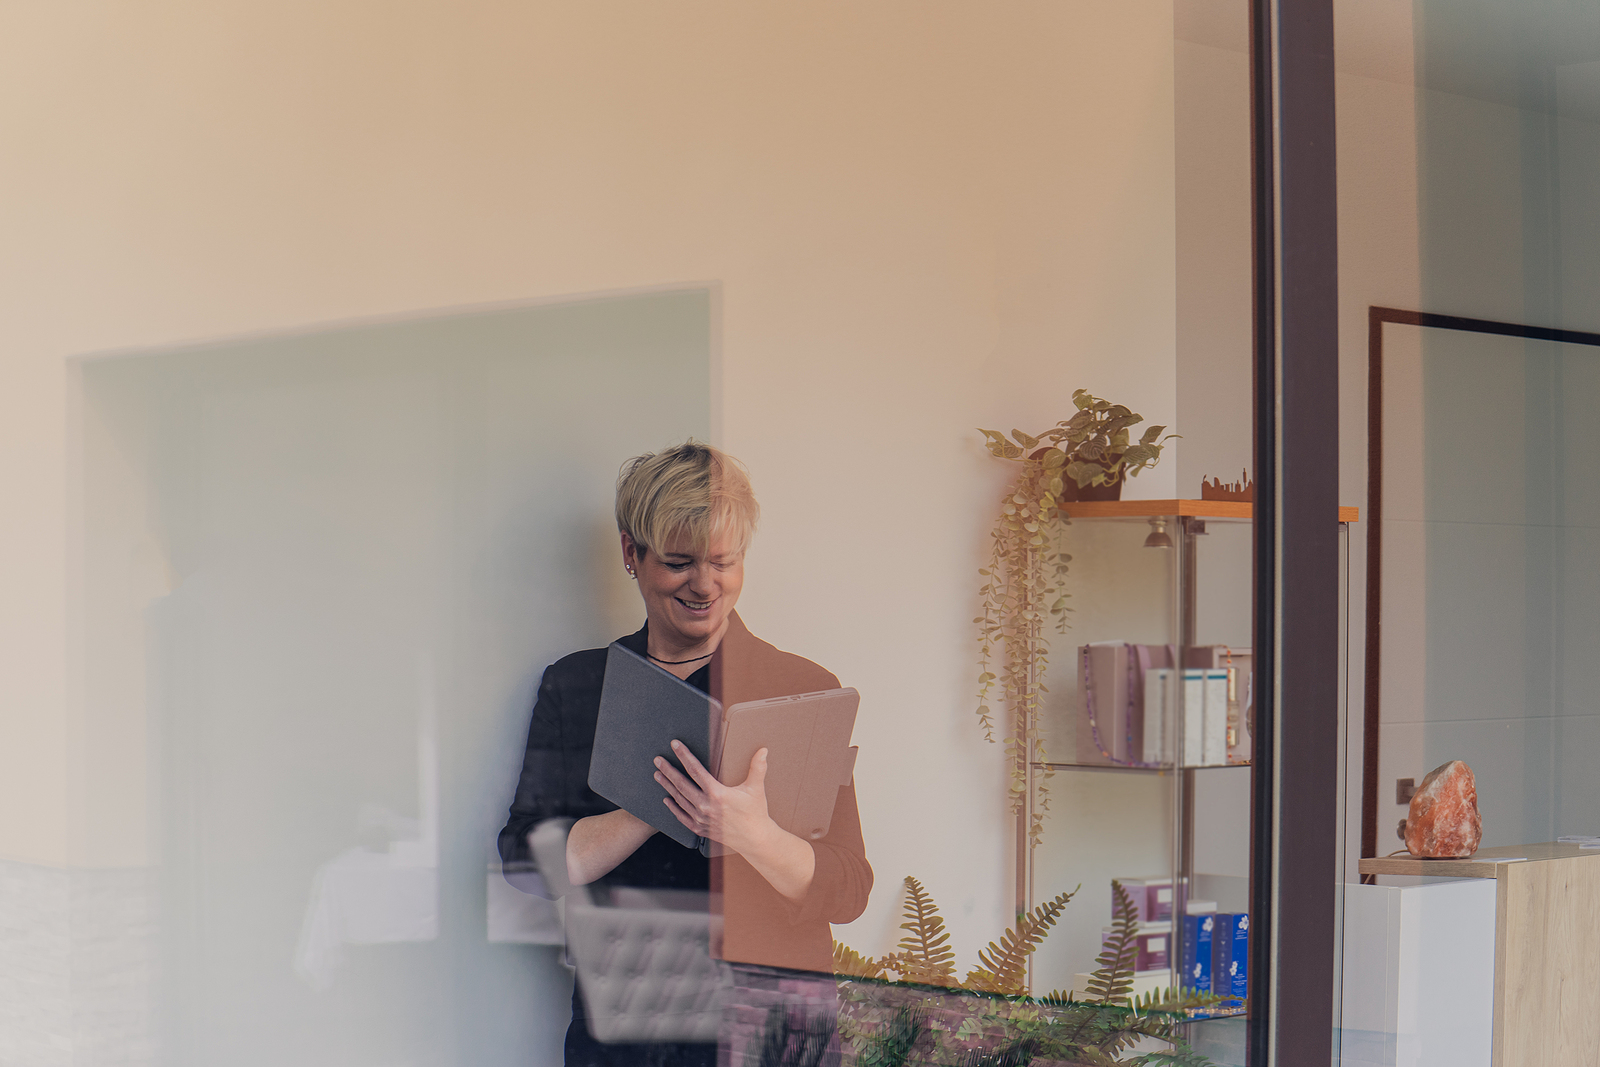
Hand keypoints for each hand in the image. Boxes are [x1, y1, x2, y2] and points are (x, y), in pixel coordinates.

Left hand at [654, 741, 773, 855]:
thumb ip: (758, 767)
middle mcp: (705, 806)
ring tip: (658, 775)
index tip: (675, 745)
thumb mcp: (756, 788)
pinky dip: (673, 808)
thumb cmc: (755, 813)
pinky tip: (667, 800)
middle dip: (668, 770)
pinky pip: (682, 817)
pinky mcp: (700, 829)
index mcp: (717, 793)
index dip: (684, 756)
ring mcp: (701, 819)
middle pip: (681, 784)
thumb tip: (763, 750)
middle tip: (658, 760)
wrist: (755, 840)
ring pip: (679, 799)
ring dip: (667, 786)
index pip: (695, 770)